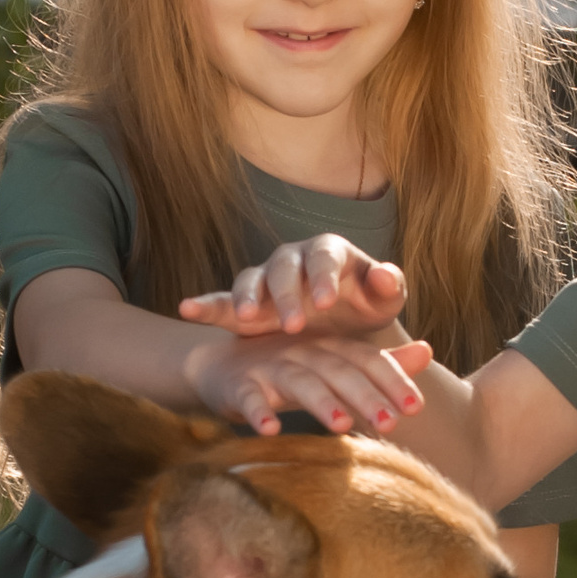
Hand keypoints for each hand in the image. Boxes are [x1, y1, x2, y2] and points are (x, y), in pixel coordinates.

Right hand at [181, 236, 406, 343]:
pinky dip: (205, 305)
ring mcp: (265, 279)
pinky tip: (187, 309)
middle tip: (292, 325)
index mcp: (329, 252)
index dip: (324, 276)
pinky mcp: (244, 303)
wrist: (341, 324)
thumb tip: (385, 275)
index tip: (328, 301)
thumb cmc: (365, 307)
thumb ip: (388, 287)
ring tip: (245, 320)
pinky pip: (221, 301)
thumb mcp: (383, 301)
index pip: (325, 256)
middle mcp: (293, 259)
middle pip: (284, 269)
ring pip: (251, 280)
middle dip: (286, 295)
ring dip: (246, 299)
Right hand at [186, 330, 433, 440]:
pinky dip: (259, 410)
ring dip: (321, 403)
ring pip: (300, 382)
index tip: (417, 407)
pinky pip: (250, 397)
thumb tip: (428, 350)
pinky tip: (271, 429)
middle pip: (340, 371)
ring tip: (342, 426)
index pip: (367, 360)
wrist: (221, 364)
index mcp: (331, 347)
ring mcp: (271, 367)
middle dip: (366, 396)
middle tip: (391, 424)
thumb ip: (381, 362)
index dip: (392, 380)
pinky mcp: (240, 384)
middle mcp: (305, 352)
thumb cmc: (290, 367)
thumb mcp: (335, 362)